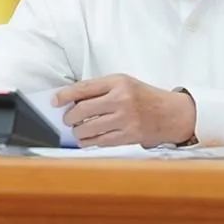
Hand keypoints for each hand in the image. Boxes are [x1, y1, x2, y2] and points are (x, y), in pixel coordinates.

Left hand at [52, 74, 195, 147]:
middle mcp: (121, 100)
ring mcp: (124, 120)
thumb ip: (100, 88)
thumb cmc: (142, 96)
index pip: (84, 88)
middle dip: (69, 116)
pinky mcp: (128, 136)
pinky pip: (100, 142)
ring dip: (77, 131)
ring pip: (89, 128)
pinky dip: (88, 141)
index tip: (55, 100)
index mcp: (118, 82)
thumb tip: (72, 99)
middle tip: (67, 119)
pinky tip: (85, 139)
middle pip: (83, 110)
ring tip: (77, 129)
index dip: (65, 95)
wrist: (168, 113)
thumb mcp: (123, 83)